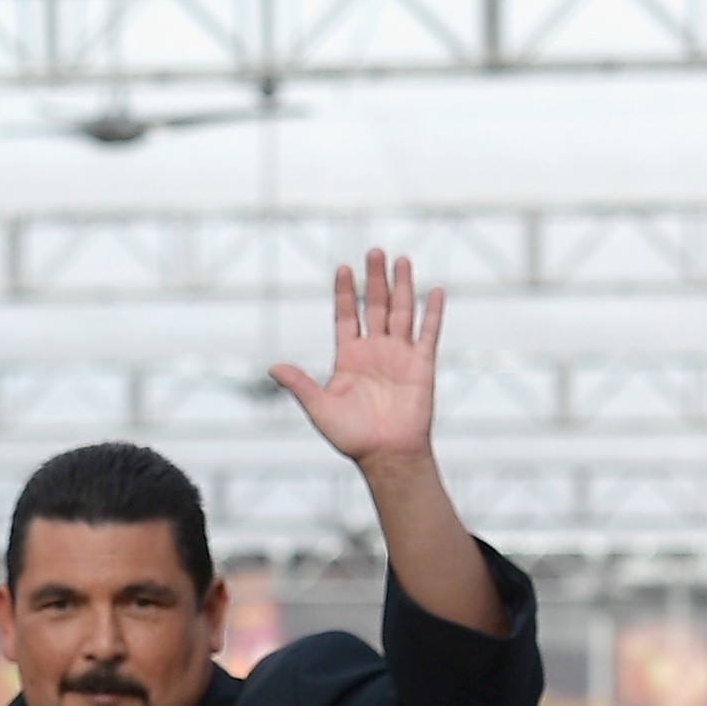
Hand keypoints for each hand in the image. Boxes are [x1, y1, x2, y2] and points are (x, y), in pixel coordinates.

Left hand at [268, 250, 446, 480]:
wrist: (386, 455)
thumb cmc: (351, 436)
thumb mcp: (319, 407)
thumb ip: (299, 384)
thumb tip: (271, 366)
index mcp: (349, 357)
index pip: (346, 316)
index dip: (345, 293)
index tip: (342, 268)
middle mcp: (375, 351)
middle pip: (375, 306)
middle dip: (374, 279)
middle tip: (374, 250)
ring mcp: (400, 355)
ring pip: (402, 312)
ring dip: (401, 286)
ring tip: (400, 259)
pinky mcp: (422, 365)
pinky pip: (428, 333)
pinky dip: (432, 312)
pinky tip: (435, 290)